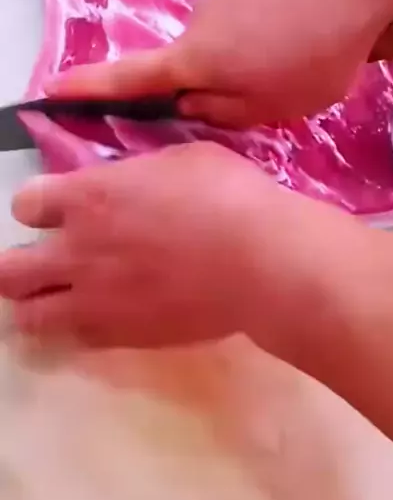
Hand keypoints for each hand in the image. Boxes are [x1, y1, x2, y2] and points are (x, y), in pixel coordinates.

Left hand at [0, 143, 283, 347]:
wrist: (260, 261)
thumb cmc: (228, 195)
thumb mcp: (180, 160)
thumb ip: (137, 175)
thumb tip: (128, 182)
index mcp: (88, 197)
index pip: (25, 204)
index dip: (40, 206)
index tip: (60, 209)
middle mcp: (77, 251)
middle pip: (9, 271)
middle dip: (19, 265)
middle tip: (45, 263)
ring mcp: (96, 300)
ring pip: (29, 316)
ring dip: (38, 305)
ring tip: (61, 299)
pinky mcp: (121, 336)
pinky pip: (76, 339)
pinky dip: (79, 329)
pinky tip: (102, 317)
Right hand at [46, 0, 388, 126]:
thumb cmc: (313, 54)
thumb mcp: (268, 106)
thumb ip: (220, 113)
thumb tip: (188, 105)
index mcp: (194, 59)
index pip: (130, 79)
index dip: (90, 90)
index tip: (52, 91)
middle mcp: (196, 23)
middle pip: (186, 69)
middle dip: (214, 91)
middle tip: (269, 100)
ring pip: (220, 50)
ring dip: (246, 67)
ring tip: (297, 68)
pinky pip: (242, 28)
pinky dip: (262, 45)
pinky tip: (302, 44)